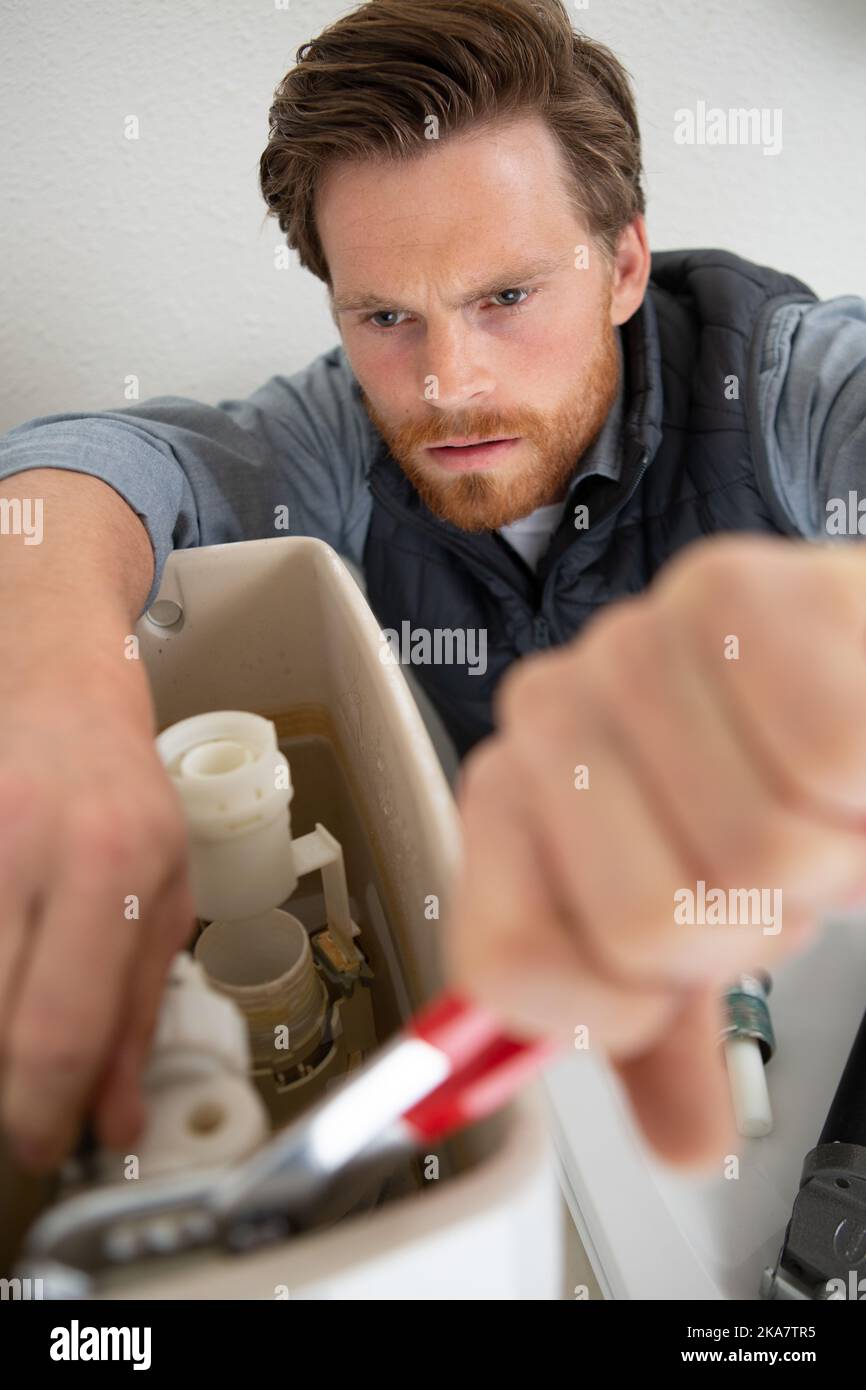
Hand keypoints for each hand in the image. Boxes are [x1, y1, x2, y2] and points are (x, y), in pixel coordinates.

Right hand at [0, 666, 195, 1171]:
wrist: (52, 686)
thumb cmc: (118, 792)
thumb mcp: (163, 892)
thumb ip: (139, 1010)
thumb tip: (115, 1118)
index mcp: (111, 863)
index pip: (63, 1027)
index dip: (44, 1113)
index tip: (44, 1145)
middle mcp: (24, 848)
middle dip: (8, 1088)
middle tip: (27, 1105)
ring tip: (23, 1019)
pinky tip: (11, 961)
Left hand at [444, 535, 865, 1165]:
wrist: (832, 656)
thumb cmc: (757, 777)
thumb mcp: (703, 915)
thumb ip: (674, 1033)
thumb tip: (681, 1139)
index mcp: (510, 807)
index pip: (507, 968)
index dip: (614, 1012)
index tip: (666, 988)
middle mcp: (548, 720)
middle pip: (650, 929)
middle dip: (752, 930)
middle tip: (769, 873)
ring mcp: (629, 650)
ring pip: (758, 854)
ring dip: (826, 858)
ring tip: (811, 803)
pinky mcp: (730, 593)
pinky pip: (828, 759)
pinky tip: (844, 752)